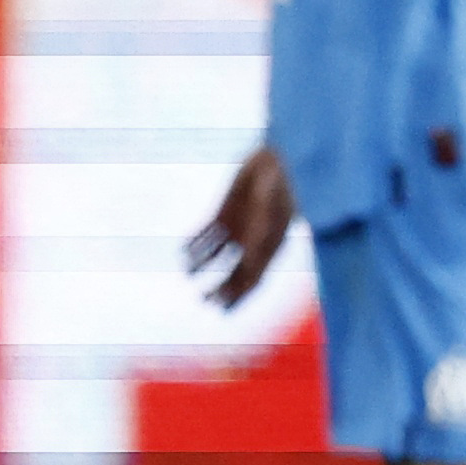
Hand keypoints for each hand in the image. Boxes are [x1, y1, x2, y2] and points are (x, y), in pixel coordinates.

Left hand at [185, 145, 295, 308]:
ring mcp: (237, 227)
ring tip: (189, 270)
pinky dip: (195, 242)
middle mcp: (252, 242)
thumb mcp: (271, 211)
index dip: (238, 296)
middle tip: (204, 299)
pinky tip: (183, 249)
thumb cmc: (282, 184)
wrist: (279, 157)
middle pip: (235, 274)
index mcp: (269, 247)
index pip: (252, 280)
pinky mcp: (225, 211)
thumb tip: (248, 259)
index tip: (220, 307)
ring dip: (202, 264)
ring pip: (216, 254)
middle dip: (220, 289)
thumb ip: (260, 234)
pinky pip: (207, 232)